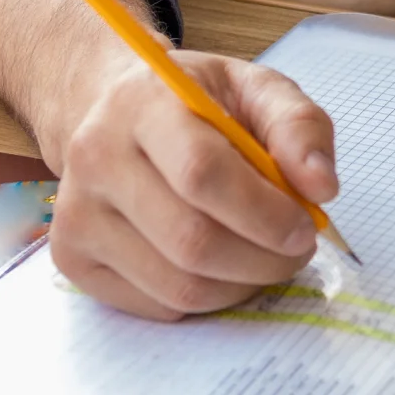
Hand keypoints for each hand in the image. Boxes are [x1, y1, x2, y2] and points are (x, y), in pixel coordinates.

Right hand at [45, 45, 338, 318]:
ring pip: (177, 285)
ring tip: (266, 259)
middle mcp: (96, 158)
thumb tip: (322, 188)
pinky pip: (156, 306)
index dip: (264, 212)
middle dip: (263, 259)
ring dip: (241, 286)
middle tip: (297, 251)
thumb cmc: (193, 103)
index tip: (306, 226)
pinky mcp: (72, 259)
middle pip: (190, 241)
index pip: (201, 172)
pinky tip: (223, 268)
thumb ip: (298, 126)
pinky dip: (207, 300)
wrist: (111, 113)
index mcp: (142, 103)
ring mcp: (76, 214)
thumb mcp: (254, 89)